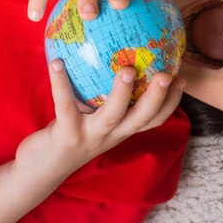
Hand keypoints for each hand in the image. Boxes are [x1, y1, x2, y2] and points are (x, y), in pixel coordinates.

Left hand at [14, 60, 184, 176]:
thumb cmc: (71, 133)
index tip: (181, 78)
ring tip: (126, 70)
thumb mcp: (94, 118)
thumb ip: (105, 95)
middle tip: (167, 75)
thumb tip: (113, 52)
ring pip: (112, 116)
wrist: (41, 170)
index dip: (171, 102)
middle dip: (158, 98)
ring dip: (122, 93)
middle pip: (142, 118)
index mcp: (122, 130)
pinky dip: (60, 84)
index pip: (155, 119)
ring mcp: (91, 136)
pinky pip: (65, 106)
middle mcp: (112, 135)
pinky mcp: (66, 136)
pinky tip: (56, 62)